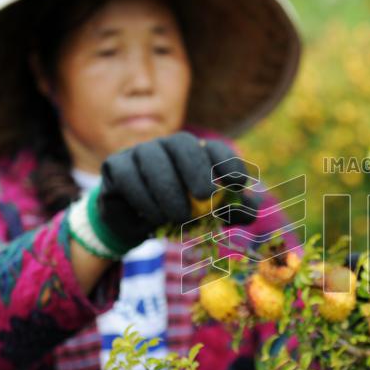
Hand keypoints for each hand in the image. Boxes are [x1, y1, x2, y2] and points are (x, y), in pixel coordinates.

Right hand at [89, 132, 259, 254]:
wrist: (134, 225)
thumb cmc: (177, 214)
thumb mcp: (207, 216)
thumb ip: (230, 211)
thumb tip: (254, 208)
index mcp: (195, 153)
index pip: (214, 147)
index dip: (227, 161)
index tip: (238, 183)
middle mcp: (167, 146)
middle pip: (182, 144)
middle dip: (196, 168)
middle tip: (206, 195)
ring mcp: (139, 152)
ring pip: (153, 160)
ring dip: (169, 190)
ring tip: (180, 217)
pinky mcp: (116, 166)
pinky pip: (129, 176)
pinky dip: (144, 198)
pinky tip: (155, 217)